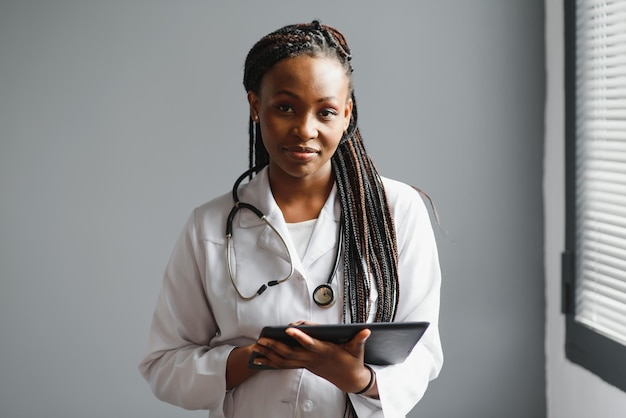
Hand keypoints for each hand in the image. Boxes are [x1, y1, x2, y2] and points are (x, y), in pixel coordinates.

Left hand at [251, 322, 375, 394]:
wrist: (350, 379)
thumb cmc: (353, 361)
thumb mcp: (358, 349)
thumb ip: (360, 339)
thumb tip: (367, 330)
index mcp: (325, 352)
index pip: (311, 343)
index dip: (300, 337)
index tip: (289, 329)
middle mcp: (313, 359)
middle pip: (291, 353)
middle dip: (275, 346)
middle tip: (262, 339)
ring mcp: (307, 364)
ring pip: (285, 361)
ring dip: (270, 354)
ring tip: (256, 347)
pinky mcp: (305, 366)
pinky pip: (286, 365)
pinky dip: (273, 362)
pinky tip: (262, 359)